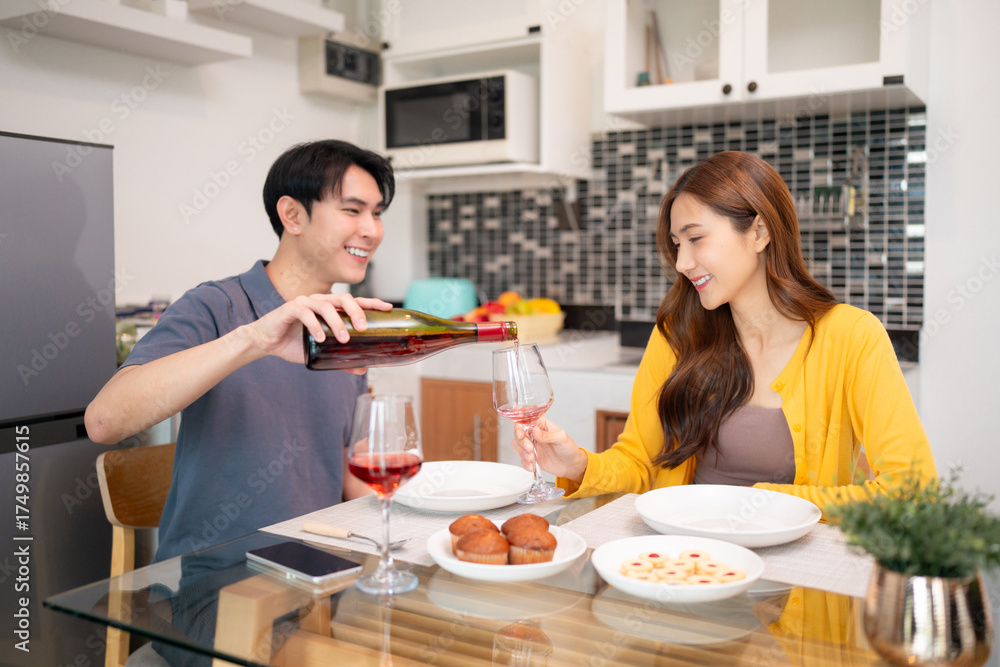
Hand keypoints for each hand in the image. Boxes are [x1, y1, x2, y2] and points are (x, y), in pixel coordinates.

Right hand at [236, 293, 391, 369]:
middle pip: (343, 298)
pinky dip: (314, 325)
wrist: (266, 343)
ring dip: (336, 321)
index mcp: (329, 308)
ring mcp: (304, 303)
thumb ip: (340, 359)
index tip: (388, 308)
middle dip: (356, 310)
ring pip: (325, 305)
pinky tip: (320, 338)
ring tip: (343, 339)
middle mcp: (319, 301)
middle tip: (363, 327)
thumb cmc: (294, 343)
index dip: (371, 303)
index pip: (354, 302)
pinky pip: (305, 313)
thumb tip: (362, 368)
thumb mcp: (320, 353)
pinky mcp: (290, 308)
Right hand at [511, 416, 587, 482]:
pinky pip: (521, 459)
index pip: (526, 420)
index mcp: (541, 425)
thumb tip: (535, 431)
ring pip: (517, 445)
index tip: (521, 432)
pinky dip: (524, 463)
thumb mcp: (561, 438)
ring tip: (532, 458)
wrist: (571, 465)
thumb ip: (548, 435)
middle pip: (519, 433)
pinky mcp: (531, 457)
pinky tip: (531, 466)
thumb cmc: (568, 448)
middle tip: (530, 448)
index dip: (520, 425)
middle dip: (521, 442)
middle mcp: (534, 434)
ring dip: (522, 452)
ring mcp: (531, 446)